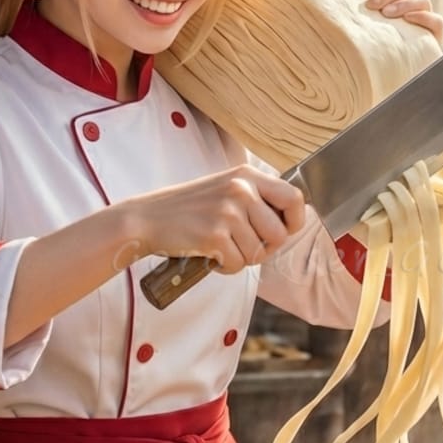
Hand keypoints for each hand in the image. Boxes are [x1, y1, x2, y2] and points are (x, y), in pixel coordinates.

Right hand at [135, 165, 306, 273]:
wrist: (148, 218)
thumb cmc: (189, 208)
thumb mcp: (226, 189)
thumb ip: (256, 198)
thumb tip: (290, 222)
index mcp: (247, 176)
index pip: (294, 198)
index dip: (294, 221)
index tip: (283, 231)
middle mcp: (241, 190)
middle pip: (279, 234)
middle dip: (264, 248)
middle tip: (243, 245)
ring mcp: (227, 212)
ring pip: (258, 253)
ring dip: (242, 258)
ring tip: (221, 246)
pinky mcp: (214, 235)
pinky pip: (237, 264)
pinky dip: (225, 267)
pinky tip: (210, 254)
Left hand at [361, 0, 442, 43]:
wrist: (394, 66)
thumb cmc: (379, 39)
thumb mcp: (371, 17)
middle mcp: (414, 1)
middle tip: (371, 6)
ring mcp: (426, 15)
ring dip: (403, 4)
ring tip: (386, 14)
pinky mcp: (435, 32)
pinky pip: (436, 20)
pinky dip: (422, 16)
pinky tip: (407, 19)